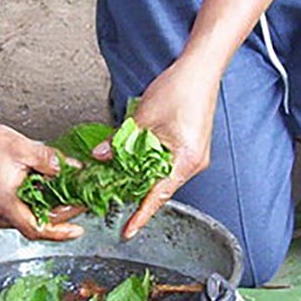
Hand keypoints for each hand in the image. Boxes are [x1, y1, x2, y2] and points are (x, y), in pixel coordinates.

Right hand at [0, 122, 83, 240]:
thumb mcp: (22, 148)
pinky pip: (22, 211)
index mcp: (4, 202)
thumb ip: (49, 160)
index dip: (59, 232)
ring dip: (50, 208)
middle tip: (80, 201)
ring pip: (30, 218)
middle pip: (36, 224)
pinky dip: (38, 203)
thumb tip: (70, 168)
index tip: (77, 230)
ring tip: (68, 194)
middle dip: (61, 214)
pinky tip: (49, 191)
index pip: (36, 229)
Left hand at [94, 57, 218, 239]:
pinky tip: (133, 160)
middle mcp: (193, 163)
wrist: (200, 69)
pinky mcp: (190, 147)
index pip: (158, 196)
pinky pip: (166, 164)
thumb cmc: (180, 88)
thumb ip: (121, 141)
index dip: (141, 215)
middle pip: (160, 188)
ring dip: (140, 177)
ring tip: (118, 177)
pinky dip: (149, 165)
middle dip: (136, 194)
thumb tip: (100, 157)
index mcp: (185, 160)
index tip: (128, 231)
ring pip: (161, 175)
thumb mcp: (143, 118)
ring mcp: (193, 156)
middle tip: (111, 199)